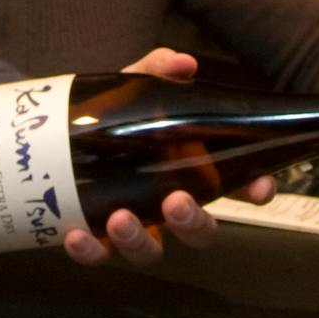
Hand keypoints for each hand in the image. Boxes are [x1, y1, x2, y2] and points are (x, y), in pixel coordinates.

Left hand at [59, 47, 276, 267]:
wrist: (57, 133)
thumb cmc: (109, 115)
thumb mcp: (134, 88)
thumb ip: (158, 70)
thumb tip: (183, 62)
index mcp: (188, 169)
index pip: (235, 185)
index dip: (254, 189)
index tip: (261, 187)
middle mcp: (166, 203)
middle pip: (198, 231)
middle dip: (193, 222)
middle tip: (177, 202)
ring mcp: (134, 224)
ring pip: (150, 251)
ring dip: (139, 240)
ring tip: (120, 218)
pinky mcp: (95, 237)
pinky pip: (98, 254)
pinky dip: (90, 250)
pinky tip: (76, 235)